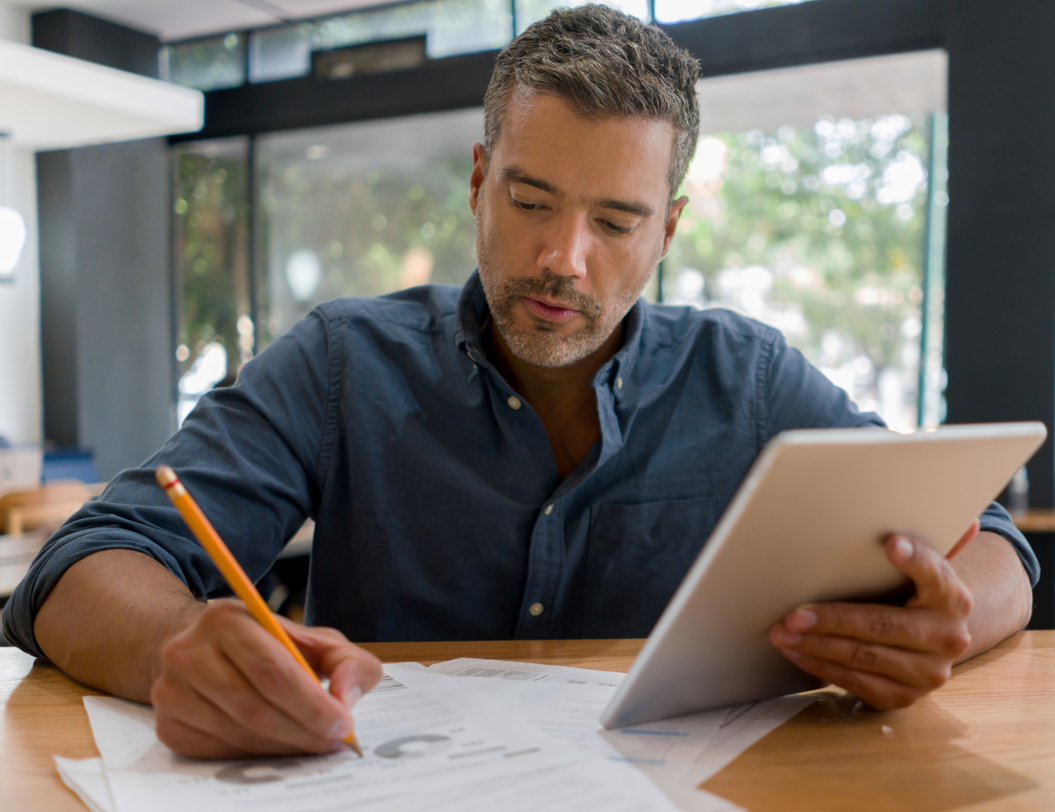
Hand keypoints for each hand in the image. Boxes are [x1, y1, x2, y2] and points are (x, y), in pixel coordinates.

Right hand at [150, 599, 381, 757]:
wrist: (202, 650)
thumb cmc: (266, 646)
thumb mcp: (312, 640)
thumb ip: (346, 662)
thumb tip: (345, 698)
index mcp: (228, 619)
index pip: (273, 670)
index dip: (312, 704)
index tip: (343, 723)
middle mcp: (189, 651)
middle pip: (255, 707)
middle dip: (303, 730)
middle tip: (333, 741)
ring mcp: (171, 690)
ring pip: (238, 733)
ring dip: (283, 746)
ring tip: (312, 743)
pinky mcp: (168, 724)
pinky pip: (219, 751)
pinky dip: (256, 754)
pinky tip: (278, 744)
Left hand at [769, 520, 978, 709]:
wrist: (933, 643)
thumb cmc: (914, 595)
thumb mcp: (923, 570)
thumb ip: (930, 547)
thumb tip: (966, 520)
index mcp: (953, 597)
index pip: (935, 574)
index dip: (915, 560)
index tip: (891, 544)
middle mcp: (948, 637)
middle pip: (884, 625)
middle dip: (833, 620)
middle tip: (794, 614)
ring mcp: (929, 673)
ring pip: (865, 657)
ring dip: (817, 646)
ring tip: (783, 633)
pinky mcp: (906, 696)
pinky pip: (857, 683)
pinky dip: (821, 667)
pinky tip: (797, 652)